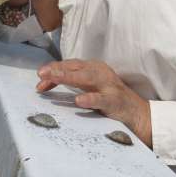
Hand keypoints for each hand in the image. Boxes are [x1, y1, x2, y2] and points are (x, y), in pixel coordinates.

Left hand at [37, 59, 151, 146]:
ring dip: (69, 77)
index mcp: (92, 67)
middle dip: (57, 69)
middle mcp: (100, 72)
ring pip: (86, 78)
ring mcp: (108, 85)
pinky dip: (89, 99)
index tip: (39, 79)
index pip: (69, 64)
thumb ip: (70, 82)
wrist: (136, 112)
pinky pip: (101, 99)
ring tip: (55, 78)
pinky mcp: (114, 100)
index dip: (53, 70)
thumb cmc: (108, 97)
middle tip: (41, 73)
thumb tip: (44, 82)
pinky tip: (78, 100)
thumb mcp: (88, 87)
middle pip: (76, 67)